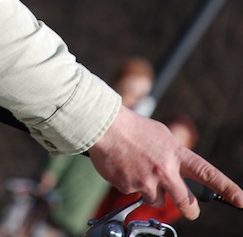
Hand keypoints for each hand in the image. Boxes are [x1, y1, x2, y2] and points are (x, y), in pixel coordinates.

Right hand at [89, 105, 242, 219]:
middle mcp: (165, 169)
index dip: (226, 188)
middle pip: (186, 203)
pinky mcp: (129, 187)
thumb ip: (173, 156)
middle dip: (188, 208)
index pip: (207, 174)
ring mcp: (147, 180)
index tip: (241, 200)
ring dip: (150, 190)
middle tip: (186, 206)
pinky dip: (130, 183)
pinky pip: (134, 193)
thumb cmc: (133, 128)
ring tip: (138, 168)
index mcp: (175, 154)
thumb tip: (179, 174)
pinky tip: (123, 166)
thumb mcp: (161, 136)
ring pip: (156, 199)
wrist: (104, 125)